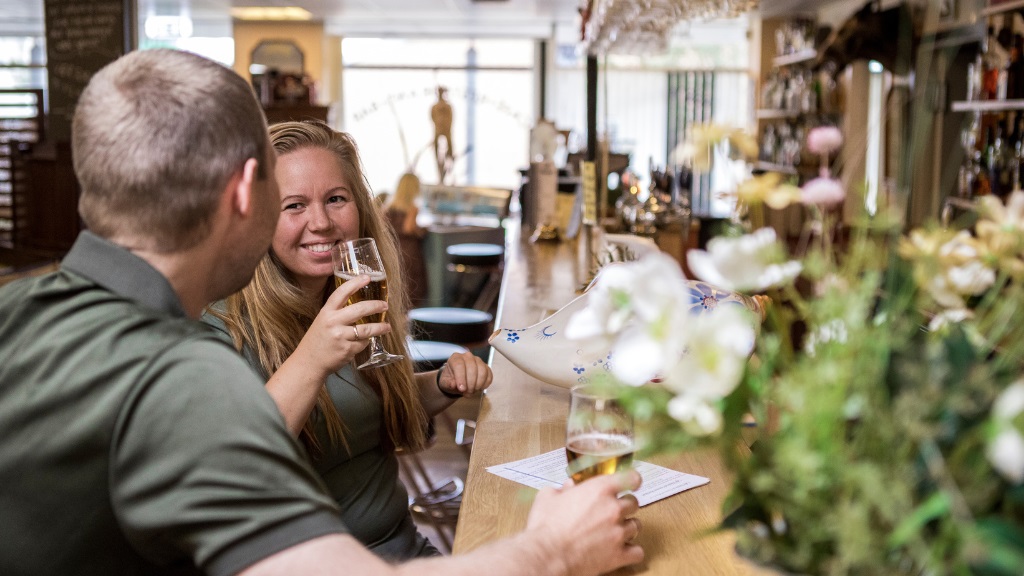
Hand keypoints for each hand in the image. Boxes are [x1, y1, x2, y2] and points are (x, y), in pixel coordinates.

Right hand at [296, 275, 390, 377]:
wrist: (308, 363)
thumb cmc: (317, 341)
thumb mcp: (322, 321)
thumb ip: (338, 313)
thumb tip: (361, 307)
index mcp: (326, 312)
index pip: (341, 293)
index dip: (355, 283)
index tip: (366, 277)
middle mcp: (333, 322)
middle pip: (360, 309)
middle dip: (376, 306)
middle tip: (384, 305)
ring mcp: (340, 336)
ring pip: (366, 329)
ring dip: (380, 327)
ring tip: (387, 327)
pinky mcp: (347, 350)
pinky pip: (363, 343)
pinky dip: (366, 342)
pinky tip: (366, 341)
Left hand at [437, 351, 492, 396]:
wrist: (457, 381)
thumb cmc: (450, 380)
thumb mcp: (445, 383)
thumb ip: (448, 383)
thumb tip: (453, 384)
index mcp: (455, 358)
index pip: (459, 365)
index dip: (461, 378)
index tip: (462, 389)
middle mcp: (467, 356)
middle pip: (472, 368)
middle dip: (470, 384)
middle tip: (467, 393)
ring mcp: (478, 361)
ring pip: (482, 371)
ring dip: (478, 384)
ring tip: (472, 391)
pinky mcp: (486, 367)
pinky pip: (489, 375)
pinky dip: (485, 384)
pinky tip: (479, 388)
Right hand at [526, 471, 643, 575]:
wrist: (547, 556)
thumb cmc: (545, 527)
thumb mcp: (547, 497)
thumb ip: (562, 489)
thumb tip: (568, 487)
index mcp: (599, 490)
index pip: (630, 478)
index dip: (631, 480)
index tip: (630, 483)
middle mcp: (613, 509)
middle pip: (633, 502)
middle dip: (624, 506)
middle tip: (612, 511)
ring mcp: (618, 533)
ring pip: (636, 526)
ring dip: (627, 527)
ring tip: (615, 531)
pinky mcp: (619, 555)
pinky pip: (637, 552)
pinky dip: (632, 551)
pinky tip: (621, 550)